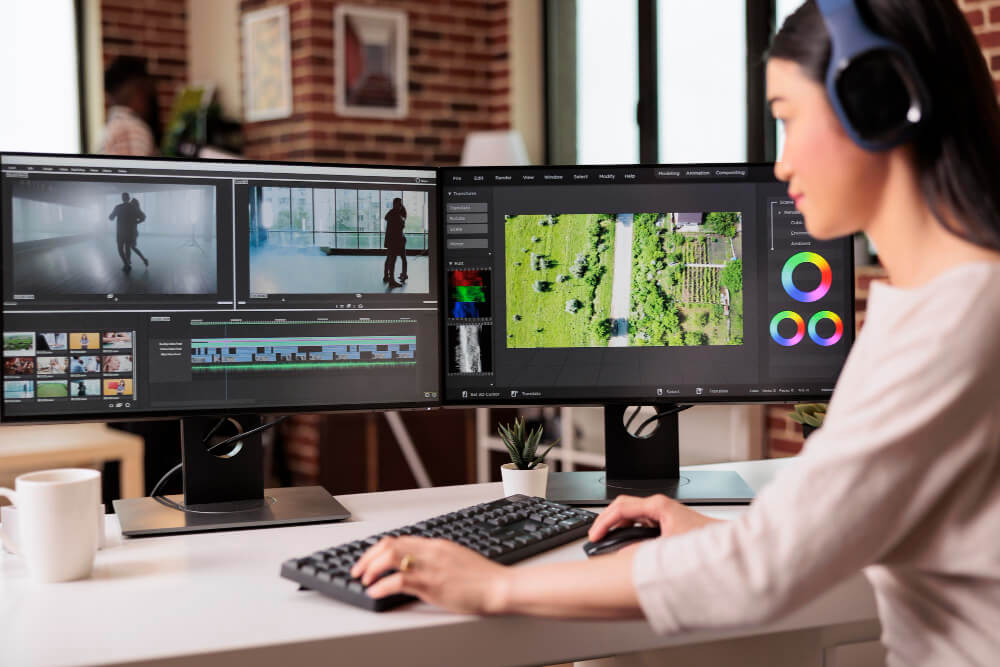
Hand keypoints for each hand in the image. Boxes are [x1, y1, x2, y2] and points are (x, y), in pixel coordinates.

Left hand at [351, 536, 509, 613]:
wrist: (499, 586)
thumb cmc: (482, 578)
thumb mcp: (456, 560)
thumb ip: (436, 558)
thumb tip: (418, 564)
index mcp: (436, 544)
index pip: (399, 539)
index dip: (378, 549)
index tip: (368, 560)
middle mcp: (430, 551)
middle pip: (389, 544)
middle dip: (367, 557)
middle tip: (358, 571)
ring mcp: (430, 567)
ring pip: (390, 557)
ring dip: (371, 569)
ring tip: (364, 580)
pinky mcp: (432, 585)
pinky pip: (399, 581)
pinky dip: (381, 586)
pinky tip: (375, 592)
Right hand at [587, 494, 720, 542]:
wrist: (727, 545)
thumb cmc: (706, 541)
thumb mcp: (668, 549)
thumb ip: (642, 553)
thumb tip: (622, 558)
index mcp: (658, 506)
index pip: (621, 507)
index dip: (604, 522)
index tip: (595, 535)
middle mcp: (659, 506)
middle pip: (622, 508)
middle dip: (606, 522)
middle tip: (596, 537)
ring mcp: (662, 512)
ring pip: (630, 515)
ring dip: (617, 527)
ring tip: (606, 541)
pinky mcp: (665, 521)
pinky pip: (639, 522)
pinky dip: (628, 531)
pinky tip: (625, 543)